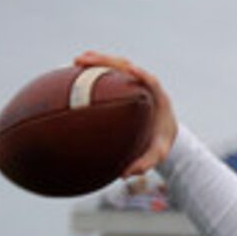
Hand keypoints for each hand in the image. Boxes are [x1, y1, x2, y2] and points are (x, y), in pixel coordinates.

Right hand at [73, 51, 177, 174]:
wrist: (162, 132)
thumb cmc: (160, 142)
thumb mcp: (157, 154)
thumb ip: (145, 163)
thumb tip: (124, 174)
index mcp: (157, 98)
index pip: (150, 81)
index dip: (140, 74)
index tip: (129, 70)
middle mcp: (144, 85)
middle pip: (127, 66)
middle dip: (107, 61)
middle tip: (85, 61)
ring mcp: (133, 82)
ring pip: (115, 65)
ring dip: (97, 61)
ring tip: (75, 61)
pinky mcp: (123, 83)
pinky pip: (108, 73)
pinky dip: (93, 70)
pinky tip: (73, 70)